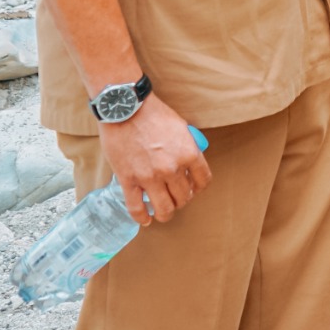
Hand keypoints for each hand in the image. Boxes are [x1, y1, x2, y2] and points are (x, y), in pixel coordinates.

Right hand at [97, 96, 209, 226]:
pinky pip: (136, 207)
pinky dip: (142, 218)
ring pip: (164, 208)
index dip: (199, 188)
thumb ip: (187, 147)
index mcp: (189, 154)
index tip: (193, 189)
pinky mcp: (128, 180)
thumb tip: (189, 161)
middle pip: (184, 197)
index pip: (203, 181)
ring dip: (165, 213)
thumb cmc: (154, 114)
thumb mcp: (181, 128)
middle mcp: (172, 169)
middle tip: (176, 198)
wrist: (126, 109)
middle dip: (182, 201)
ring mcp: (150, 177)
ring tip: (163, 212)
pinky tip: (145, 220)